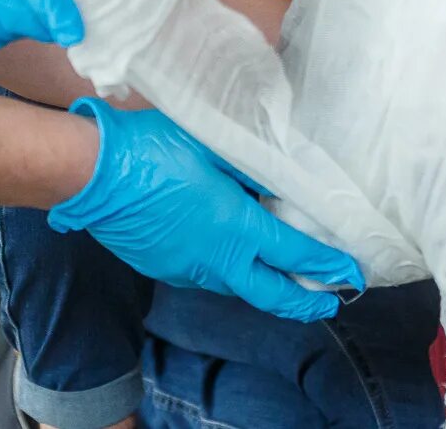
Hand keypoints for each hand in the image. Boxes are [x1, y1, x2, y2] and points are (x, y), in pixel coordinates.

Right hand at [49, 98, 364, 322]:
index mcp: (235, 226)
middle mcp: (216, 259)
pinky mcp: (165, 269)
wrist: (95, 174)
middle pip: (272, 294)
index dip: (326, 264)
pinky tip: (230, 255)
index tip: (349, 270)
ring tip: (284, 278)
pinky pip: (206, 276)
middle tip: (329, 300)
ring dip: (266, 287)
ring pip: (238, 287)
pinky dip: (229, 272)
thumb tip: (276, 174)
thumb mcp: (212, 145)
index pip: (293, 253)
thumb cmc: (153, 149)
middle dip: (306, 300)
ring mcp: (188, 269)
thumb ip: (249, 165)